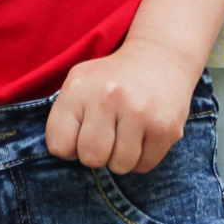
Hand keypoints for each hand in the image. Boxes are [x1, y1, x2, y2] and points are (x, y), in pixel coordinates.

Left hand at [45, 35, 203, 173]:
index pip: (58, 146)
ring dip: (121, 157)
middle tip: (107, 134)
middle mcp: (108, 97)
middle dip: (98, 154)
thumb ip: (65, 119)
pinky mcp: (165, 127)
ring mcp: (139, 112)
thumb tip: (69, 156)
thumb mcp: (79, 83)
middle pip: (91, 159)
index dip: (70, 145)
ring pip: (119, 166)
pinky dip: (142, 157)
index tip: (83, 131)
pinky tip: (144, 134)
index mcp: (79, 88)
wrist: (159, 56)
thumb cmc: (111, 78)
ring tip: (126, 133)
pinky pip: (144, 166)